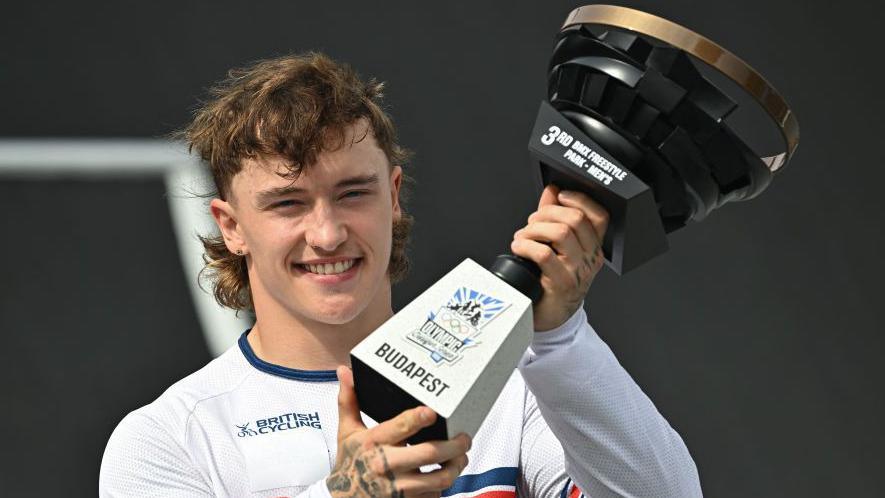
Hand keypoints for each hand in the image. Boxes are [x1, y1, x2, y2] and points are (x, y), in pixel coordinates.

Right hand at [327, 366, 470, 497]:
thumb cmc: (348, 464)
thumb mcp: (346, 433)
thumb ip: (349, 401)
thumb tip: (345, 371)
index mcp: (373, 442)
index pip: (400, 427)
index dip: (418, 419)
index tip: (433, 411)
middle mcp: (385, 464)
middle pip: (429, 453)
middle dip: (454, 445)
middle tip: (464, 437)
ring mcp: (397, 487)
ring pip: (438, 478)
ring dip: (456, 466)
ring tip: (462, 457)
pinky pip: (433, 495)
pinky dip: (443, 486)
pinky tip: (446, 475)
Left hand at [511, 185, 608, 330]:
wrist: (552, 315)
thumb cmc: (554, 280)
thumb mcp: (559, 247)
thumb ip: (556, 217)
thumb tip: (552, 191)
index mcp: (593, 246)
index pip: (599, 216)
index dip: (579, 199)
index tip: (559, 195)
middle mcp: (590, 258)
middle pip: (575, 219)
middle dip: (547, 213)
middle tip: (532, 222)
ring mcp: (578, 271)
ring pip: (560, 233)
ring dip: (534, 229)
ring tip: (523, 236)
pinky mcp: (562, 283)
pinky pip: (543, 254)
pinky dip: (526, 245)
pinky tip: (518, 247)